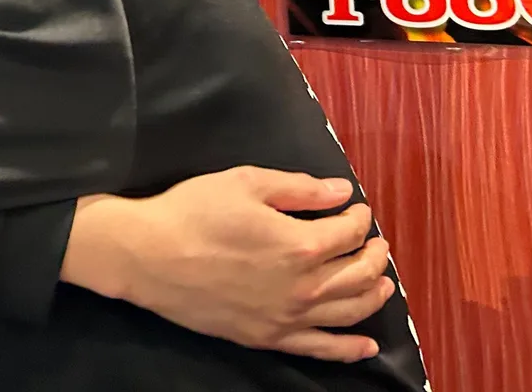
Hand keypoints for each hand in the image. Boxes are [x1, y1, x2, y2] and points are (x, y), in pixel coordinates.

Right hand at [61, 167, 394, 362]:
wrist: (149, 256)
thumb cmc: (193, 211)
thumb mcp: (244, 183)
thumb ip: (298, 188)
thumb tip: (341, 192)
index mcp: (300, 244)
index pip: (348, 232)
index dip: (358, 217)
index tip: (355, 207)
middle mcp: (303, 287)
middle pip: (358, 274)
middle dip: (373, 254)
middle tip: (375, 243)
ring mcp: (288, 318)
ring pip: (349, 311)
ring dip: (373, 295)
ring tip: (382, 283)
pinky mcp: (269, 338)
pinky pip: (321, 349)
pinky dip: (350, 348)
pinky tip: (366, 345)